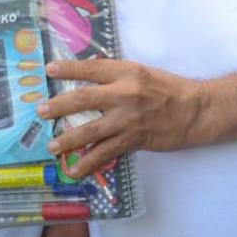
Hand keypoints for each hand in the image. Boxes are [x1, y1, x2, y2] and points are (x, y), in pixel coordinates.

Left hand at [38, 59, 204, 177]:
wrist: (196, 110)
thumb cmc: (169, 88)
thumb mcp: (142, 72)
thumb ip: (117, 74)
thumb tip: (89, 74)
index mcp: (127, 71)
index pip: (92, 68)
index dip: (69, 69)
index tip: (49, 70)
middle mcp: (125, 93)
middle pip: (85, 98)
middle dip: (60, 105)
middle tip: (41, 110)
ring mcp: (128, 119)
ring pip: (91, 129)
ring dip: (68, 138)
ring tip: (51, 144)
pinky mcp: (134, 139)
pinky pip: (106, 152)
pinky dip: (89, 162)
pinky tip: (75, 169)